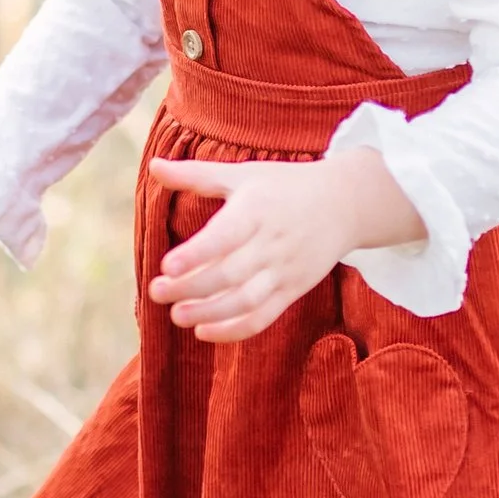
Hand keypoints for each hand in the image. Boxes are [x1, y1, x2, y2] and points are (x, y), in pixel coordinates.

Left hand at [147, 148, 423, 342]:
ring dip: (210, 313)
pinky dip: (234, 329)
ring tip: (177, 317)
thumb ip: (196, 175)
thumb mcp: (243, 175)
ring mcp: (285, 270)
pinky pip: (263, 317)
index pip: (225, 236)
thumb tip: (153, 166)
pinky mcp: (293, 291)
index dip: (196, 253)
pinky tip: (204, 331)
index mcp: (257, 210)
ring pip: (246, 300)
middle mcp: (272, 243)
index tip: (166, 266)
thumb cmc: (283, 186)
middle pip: (230, 273)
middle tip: (156, 293)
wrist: (345, 204)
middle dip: (191, 288)